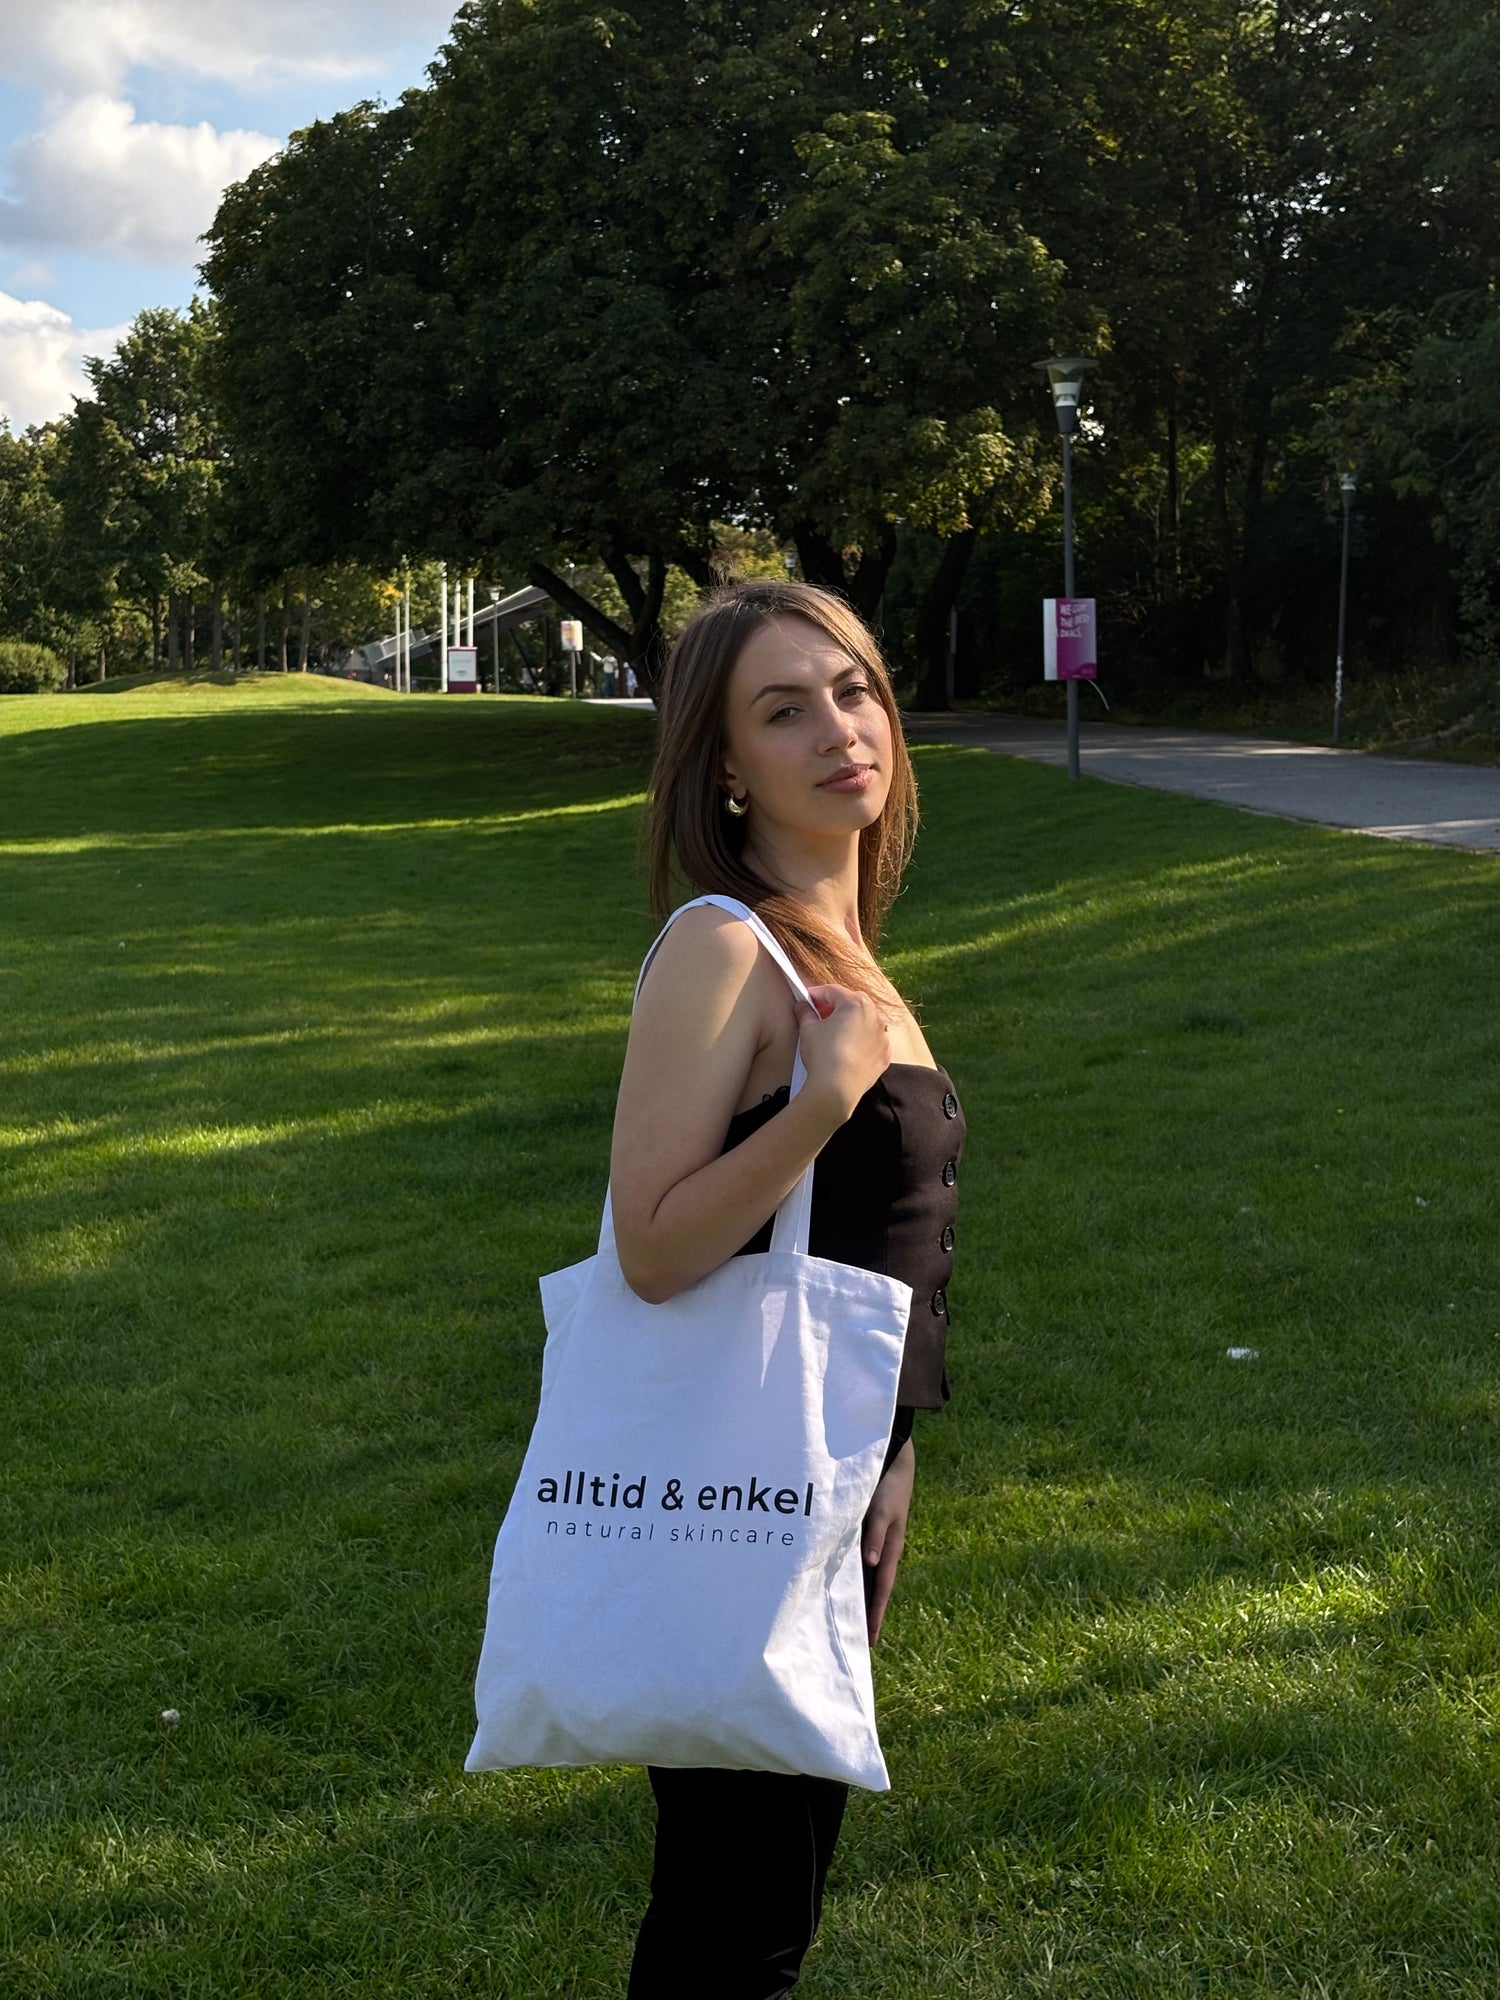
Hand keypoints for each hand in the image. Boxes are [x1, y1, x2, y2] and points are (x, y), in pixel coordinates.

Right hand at [794, 982, 890, 1122]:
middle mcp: (874, 1016)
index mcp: (856, 1003)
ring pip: (865, 1022)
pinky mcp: (884, 1054)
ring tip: (834, 1034)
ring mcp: (883, 1036)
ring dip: (851, 1023)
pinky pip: (872, 1041)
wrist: (837, 1089)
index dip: (816, 995)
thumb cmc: (823, 1055)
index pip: (832, 991)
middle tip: (819, 1016)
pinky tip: (847, 1050)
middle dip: (835, 1007)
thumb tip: (801, 1006)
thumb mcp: (808, 1029)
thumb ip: (805, 1012)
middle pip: (852, 1003)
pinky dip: (861, 1041)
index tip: (806, 1001)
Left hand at [862, 1437, 913, 1646]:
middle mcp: (881, 1551)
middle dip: (865, 1614)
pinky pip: (856, 1561)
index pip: (880, 1590)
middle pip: (872, 1590)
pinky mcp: (864, 1532)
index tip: (869, 1642)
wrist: (893, 1462)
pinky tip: (835, 1583)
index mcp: (889, 1550)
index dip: (874, 1615)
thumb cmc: (887, 1487)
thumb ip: (875, 1534)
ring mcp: (874, 1543)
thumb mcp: (881, 1510)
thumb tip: (871, 1563)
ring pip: (863, 1578)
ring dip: (856, 1597)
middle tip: (856, 1642)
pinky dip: (849, 1576)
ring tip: (844, 1621)